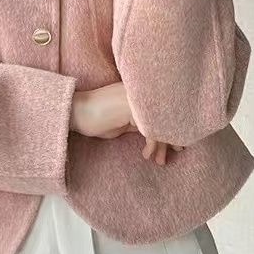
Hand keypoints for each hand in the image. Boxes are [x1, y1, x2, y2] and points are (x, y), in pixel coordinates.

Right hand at [70, 82, 184, 164]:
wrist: (76, 112)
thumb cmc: (97, 119)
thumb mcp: (125, 122)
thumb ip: (141, 123)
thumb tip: (159, 134)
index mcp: (140, 94)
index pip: (163, 111)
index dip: (172, 128)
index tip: (176, 145)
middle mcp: (141, 93)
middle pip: (166, 116)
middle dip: (172, 136)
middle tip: (177, 152)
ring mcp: (137, 98)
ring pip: (160, 123)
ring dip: (163, 145)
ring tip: (160, 161)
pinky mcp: (131, 108)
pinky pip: (151, 129)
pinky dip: (151, 145)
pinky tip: (146, 155)